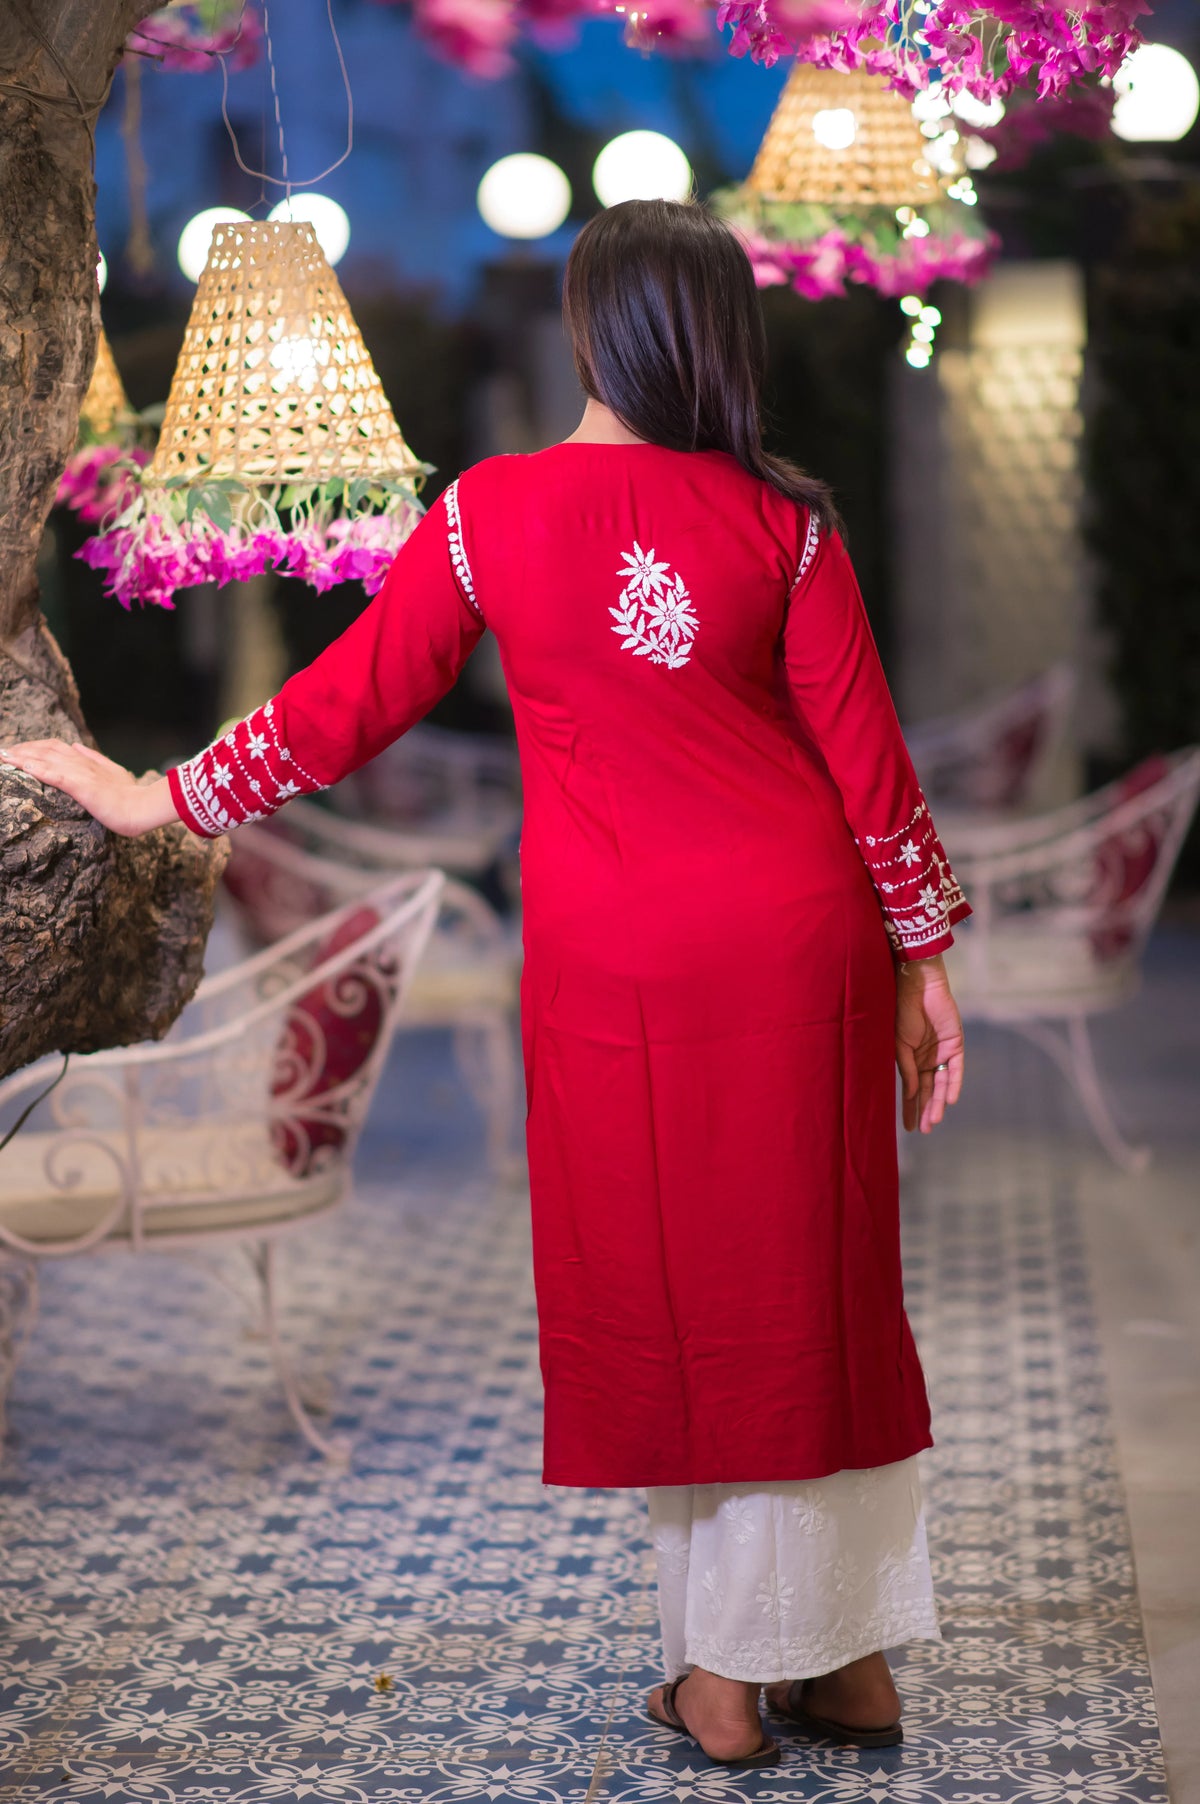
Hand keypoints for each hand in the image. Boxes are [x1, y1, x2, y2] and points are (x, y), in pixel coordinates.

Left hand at [0, 740, 177, 836]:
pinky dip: (39, 769)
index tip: (17, 749)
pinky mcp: (82, 787)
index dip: (34, 746)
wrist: (141, 807)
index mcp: (87, 761)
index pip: (54, 746)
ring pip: (46, 759)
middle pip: (45, 749)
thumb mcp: (113, 771)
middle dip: (21, 749)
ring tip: (4, 756)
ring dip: (23, 757)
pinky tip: (24, 767)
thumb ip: (94, 758)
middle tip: (3, 752)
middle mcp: (81, 763)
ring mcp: (82, 774)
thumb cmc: (129, 795)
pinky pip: (57, 776)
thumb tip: (77, 745)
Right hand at [895, 954, 963, 1134]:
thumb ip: (907, 1070)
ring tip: (934, 1121)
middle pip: (929, 1090)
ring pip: (942, 1083)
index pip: (912, 1090)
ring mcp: (942, 1052)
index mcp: (910, 1059)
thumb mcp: (899, 1046)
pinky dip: (953, 1084)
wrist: (914, 986)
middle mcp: (927, 1058)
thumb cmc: (900, 1011)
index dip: (910, 1108)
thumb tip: (912, 1095)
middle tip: (925, 1130)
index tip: (909, 1129)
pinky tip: (948, 1100)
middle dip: (926, 1110)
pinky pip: (956, 1068)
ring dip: (938, 1102)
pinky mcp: (955, 1043)